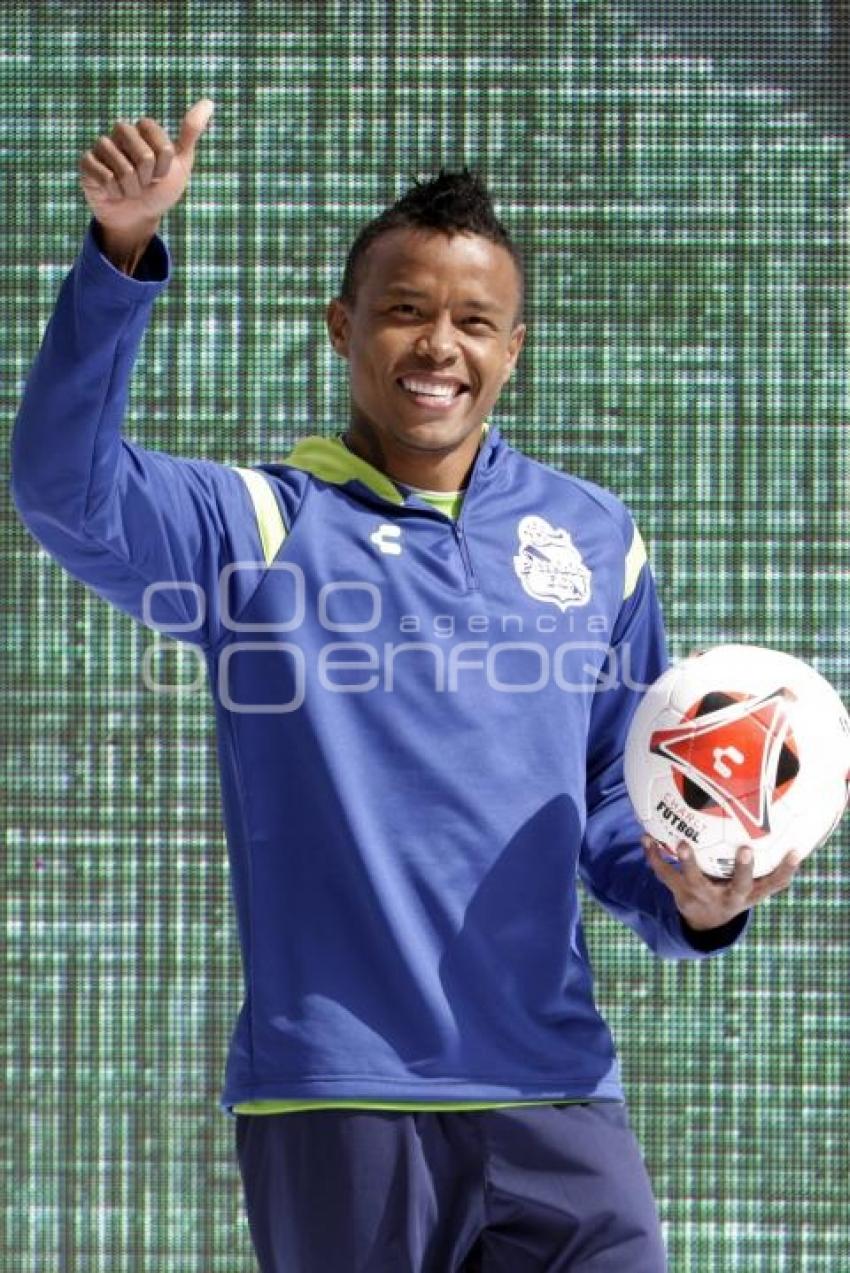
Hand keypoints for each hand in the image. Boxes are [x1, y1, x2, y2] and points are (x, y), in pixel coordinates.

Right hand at [78, 99, 213, 243]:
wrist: (138, 217)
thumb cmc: (159, 190)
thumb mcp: (180, 164)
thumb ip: (190, 133)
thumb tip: (209, 102)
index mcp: (142, 129)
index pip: (161, 146)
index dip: (164, 168)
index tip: (160, 174)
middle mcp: (121, 132)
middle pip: (144, 156)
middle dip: (149, 179)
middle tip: (144, 183)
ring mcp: (102, 146)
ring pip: (124, 170)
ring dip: (132, 189)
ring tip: (129, 189)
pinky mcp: (87, 163)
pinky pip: (105, 177)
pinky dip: (114, 192)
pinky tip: (113, 192)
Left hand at [642, 836, 801, 930]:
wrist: (705, 923)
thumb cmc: (733, 891)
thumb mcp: (752, 884)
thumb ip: (767, 862)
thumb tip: (787, 828)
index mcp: (749, 894)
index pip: (773, 885)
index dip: (785, 870)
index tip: (794, 851)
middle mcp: (728, 898)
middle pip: (739, 886)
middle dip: (743, 870)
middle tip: (745, 849)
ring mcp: (703, 896)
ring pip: (695, 881)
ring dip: (688, 862)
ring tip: (681, 842)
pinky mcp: (679, 893)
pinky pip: (664, 873)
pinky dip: (653, 855)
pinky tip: (646, 836)